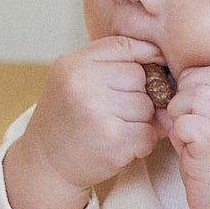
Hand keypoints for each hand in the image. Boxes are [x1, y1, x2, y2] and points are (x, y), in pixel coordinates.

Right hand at [1, 35, 163, 208]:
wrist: (45, 163)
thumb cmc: (69, 117)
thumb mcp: (76, 78)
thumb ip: (112, 64)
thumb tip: (163, 60)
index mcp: (74, 63)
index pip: (126, 45)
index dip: (145, 56)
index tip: (148, 70)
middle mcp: (83, 83)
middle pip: (141, 76)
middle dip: (139, 94)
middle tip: (115, 111)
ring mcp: (98, 112)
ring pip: (148, 106)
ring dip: (140, 121)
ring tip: (114, 128)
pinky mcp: (114, 140)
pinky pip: (150, 133)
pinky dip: (142, 142)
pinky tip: (119, 145)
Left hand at [162, 62, 209, 208]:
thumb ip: (195, 121)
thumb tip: (164, 107)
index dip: (193, 81)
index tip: (186, 107)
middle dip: (185, 91)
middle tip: (181, 119)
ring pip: (200, 95)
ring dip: (181, 110)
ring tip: (182, 134)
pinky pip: (194, 125)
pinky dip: (181, 132)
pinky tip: (183, 149)